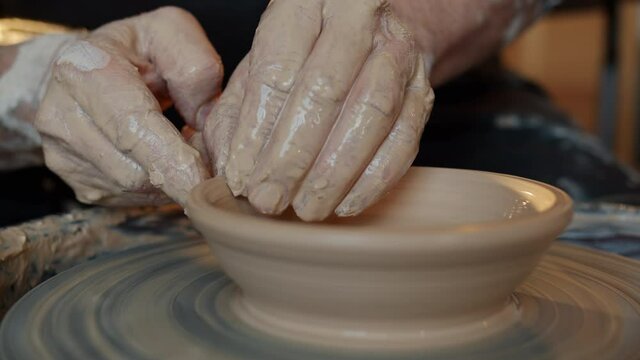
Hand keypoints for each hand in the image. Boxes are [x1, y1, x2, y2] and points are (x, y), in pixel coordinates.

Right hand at [35, 7, 221, 205]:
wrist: (84, 70)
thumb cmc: (133, 51)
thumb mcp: (170, 33)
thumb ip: (194, 66)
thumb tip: (205, 117)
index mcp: (84, 68)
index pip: (129, 125)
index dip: (169, 157)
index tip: (200, 178)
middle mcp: (62, 114)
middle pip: (134, 170)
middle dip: (179, 169)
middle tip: (204, 151)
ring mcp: (64, 155)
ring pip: (134, 189)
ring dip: (170, 178)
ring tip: (181, 148)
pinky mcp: (78, 183)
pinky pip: (130, 199)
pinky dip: (157, 187)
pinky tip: (162, 161)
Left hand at [204, 0, 433, 220]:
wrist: (379, 24)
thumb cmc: (310, 46)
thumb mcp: (265, 60)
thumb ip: (240, 108)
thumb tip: (231, 167)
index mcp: (306, 0)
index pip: (277, 68)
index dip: (256, 130)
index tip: (241, 178)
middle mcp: (357, 14)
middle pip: (324, 90)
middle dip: (292, 156)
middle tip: (268, 200)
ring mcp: (397, 50)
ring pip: (370, 113)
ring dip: (335, 171)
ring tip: (306, 209)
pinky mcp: (423, 87)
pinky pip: (405, 137)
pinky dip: (375, 177)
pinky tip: (346, 203)